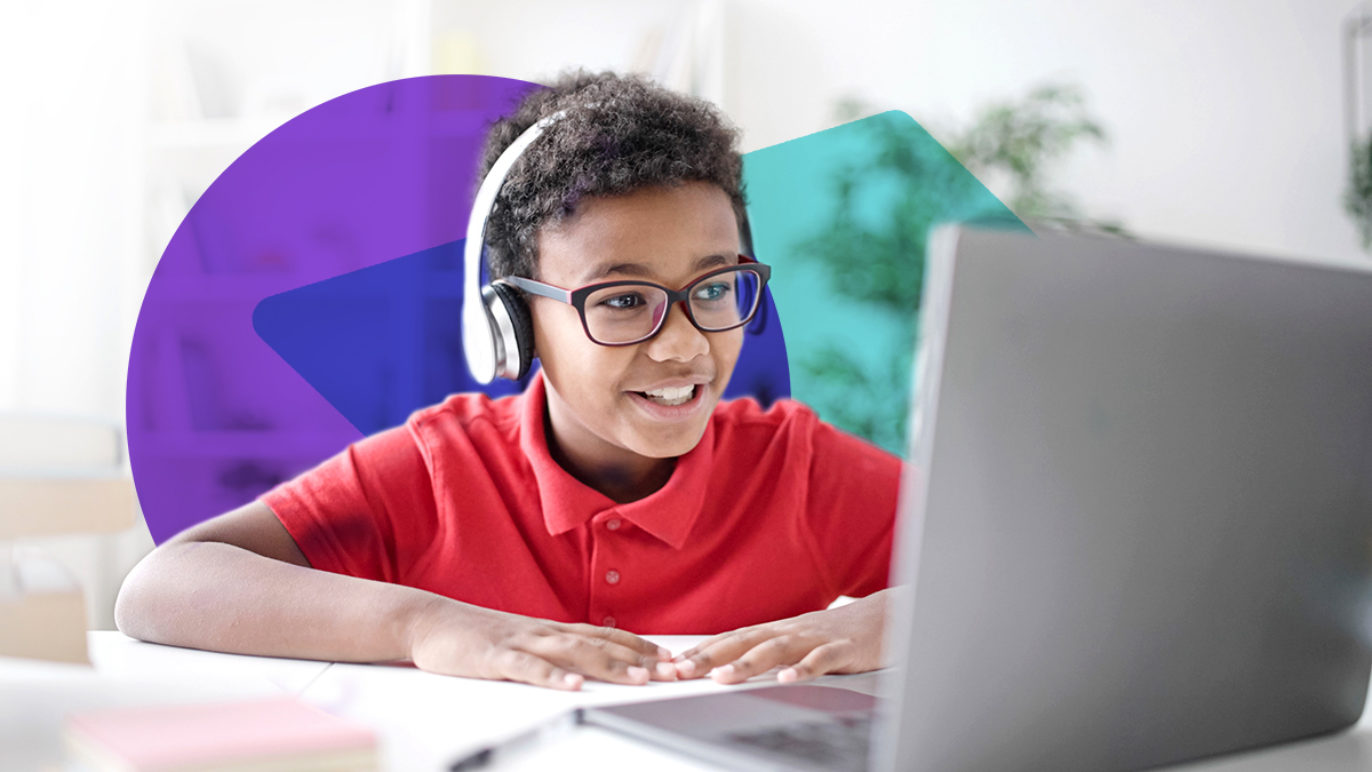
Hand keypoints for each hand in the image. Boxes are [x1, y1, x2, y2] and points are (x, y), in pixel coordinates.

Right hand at [406, 597, 676, 689]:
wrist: (430, 621)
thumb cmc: (478, 637)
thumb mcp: (524, 642)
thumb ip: (555, 651)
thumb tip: (591, 664)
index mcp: (553, 630)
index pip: (608, 636)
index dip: (642, 646)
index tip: (674, 659)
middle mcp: (545, 632)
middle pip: (601, 644)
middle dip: (640, 658)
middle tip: (674, 671)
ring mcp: (522, 642)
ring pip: (573, 653)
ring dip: (609, 665)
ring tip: (639, 678)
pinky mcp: (496, 656)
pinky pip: (528, 668)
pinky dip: (552, 677)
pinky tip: (572, 687)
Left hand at [672, 589, 891, 684]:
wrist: (894, 615)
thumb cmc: (844, 633)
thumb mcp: (802, 642)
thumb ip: (772, 652)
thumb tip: (733, 665)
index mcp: (780, 629)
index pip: (732, 638)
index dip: (700, 651)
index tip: (670, 665)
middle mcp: (793, 629)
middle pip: (744, 640)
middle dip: (709, 656)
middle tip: (678, 671)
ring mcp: (818, 637)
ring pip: (777, 648)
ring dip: (747, 662)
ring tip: (722, 678)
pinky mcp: (846, 648)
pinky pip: (823, 659)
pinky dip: (804, 669)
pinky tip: (788, 679)